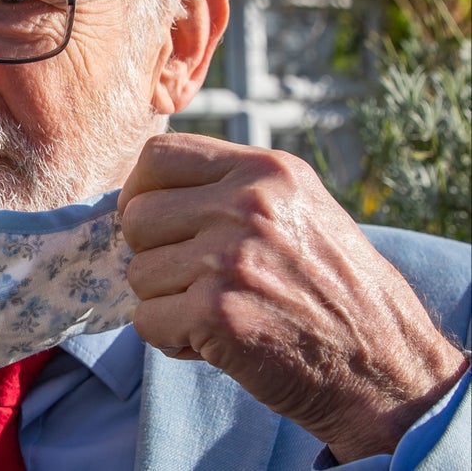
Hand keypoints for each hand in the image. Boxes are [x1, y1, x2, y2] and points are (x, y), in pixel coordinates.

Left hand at [118, 133, 467, 461]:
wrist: (384, 365)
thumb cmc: (331, 286)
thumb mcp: (297, 206)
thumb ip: (229, 186)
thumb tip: (141, 189)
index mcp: (265, 170)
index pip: (158, 156)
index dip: (140, 191)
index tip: (154, 222)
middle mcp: (247, 205)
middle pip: (136, 217)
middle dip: (154, 254)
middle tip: (194, 279)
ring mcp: (229, 259)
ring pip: (138, 273)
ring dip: (166, 302)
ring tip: (219, 311)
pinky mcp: (217, 314)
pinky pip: (147, 321)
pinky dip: (172, 339)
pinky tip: (216, 342)